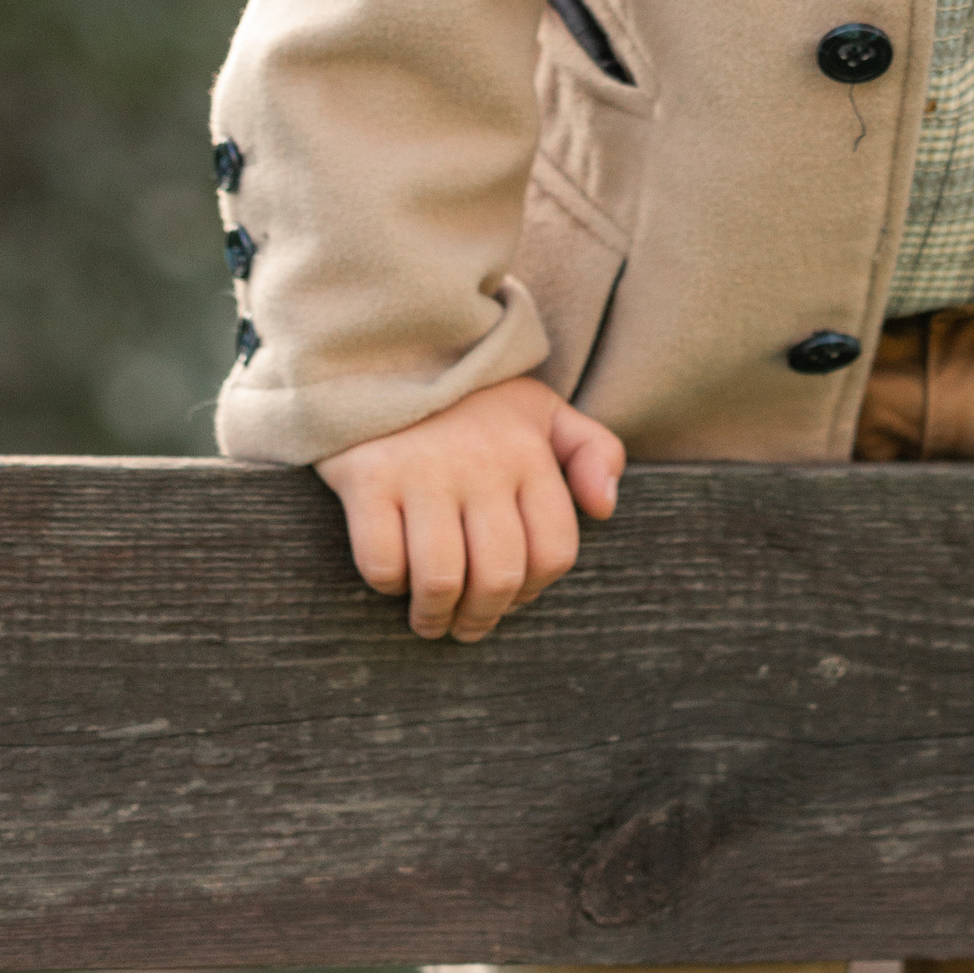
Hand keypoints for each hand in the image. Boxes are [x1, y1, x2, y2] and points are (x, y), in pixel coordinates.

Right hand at [318, 377, 624, 642]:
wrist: (386, 347)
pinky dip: (388, 582)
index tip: (510, 598)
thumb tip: (605, 508)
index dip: (533, 591)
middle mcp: (481, 462)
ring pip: (441, 579)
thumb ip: (591, 450)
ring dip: (435, 615)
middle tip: (466, 625)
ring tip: (429, 619)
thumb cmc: (469, 397)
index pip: (553, 551)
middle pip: (498, 576)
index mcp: (528, 451)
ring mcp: (422, 470)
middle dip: (482, 618)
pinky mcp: (368, 477)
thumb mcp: (540, 409)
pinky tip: (393, 574)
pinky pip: (382, 561)